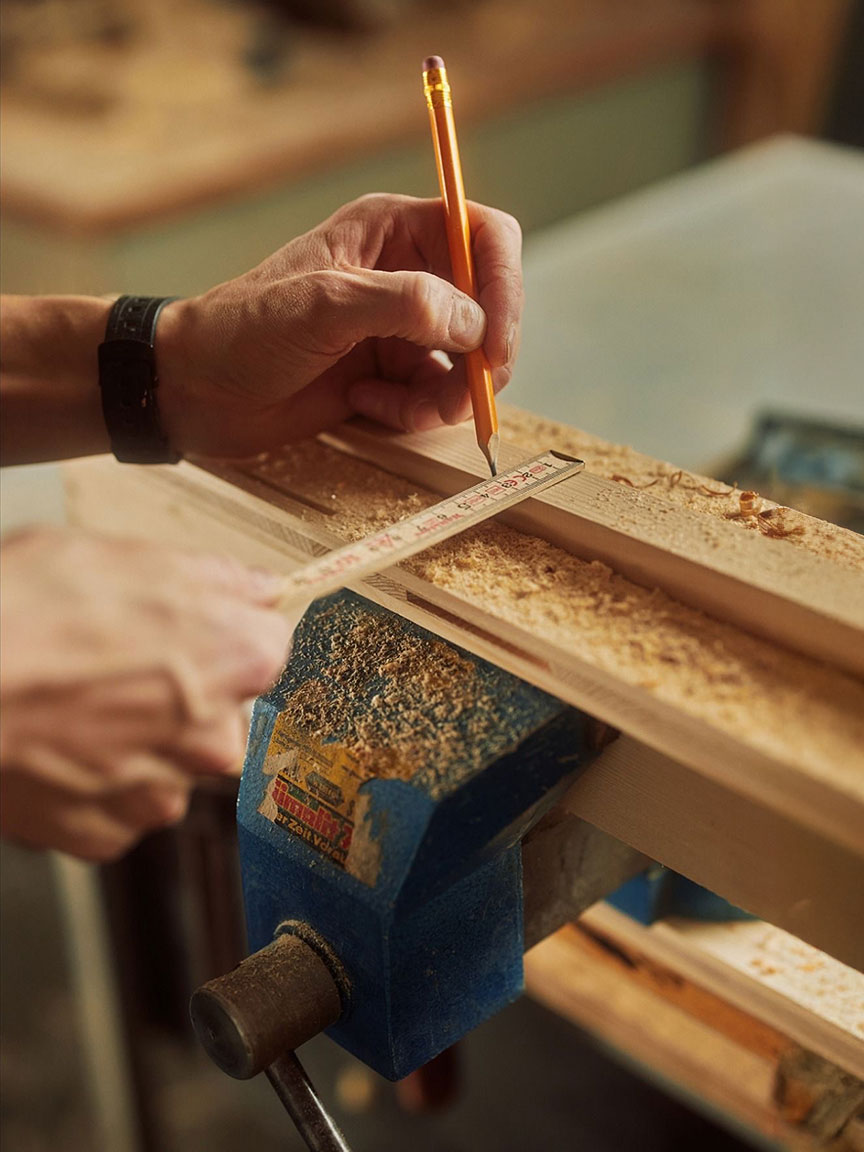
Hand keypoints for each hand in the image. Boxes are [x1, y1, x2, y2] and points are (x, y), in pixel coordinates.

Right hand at [0, 527, 296, 860]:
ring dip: (136, 740)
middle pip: (221, 711)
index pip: (267, 642)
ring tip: (73, 704)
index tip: (195, 627)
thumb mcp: (126, 556)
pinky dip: (94, 781)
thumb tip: (253, 586)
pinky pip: (118, 804)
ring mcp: (160, 793)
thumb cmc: (22, 613)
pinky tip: (56, 743)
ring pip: (169, 763)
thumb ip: (211, 577)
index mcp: (239, 659)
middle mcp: (216, 738)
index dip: (225, 630)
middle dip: (181, 692)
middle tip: (114, 665)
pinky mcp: (107, 834)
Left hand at [156, 193, 522, 455]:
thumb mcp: (324, 304)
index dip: (504, 285)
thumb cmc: (244, 331)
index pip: (484, 236)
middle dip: (482, 357)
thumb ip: (406, 304)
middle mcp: (404, 274)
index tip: (496, 342)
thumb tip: (476, 324)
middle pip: (487, 307)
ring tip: (402, 410)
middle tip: (466, 396)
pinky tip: (365, 406)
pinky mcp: (386, 376)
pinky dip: (413, 412)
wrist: (194, 390)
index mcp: (392, 231)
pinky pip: (432, 397)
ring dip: (447, 395)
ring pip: (466, 362)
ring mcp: (397, 329)